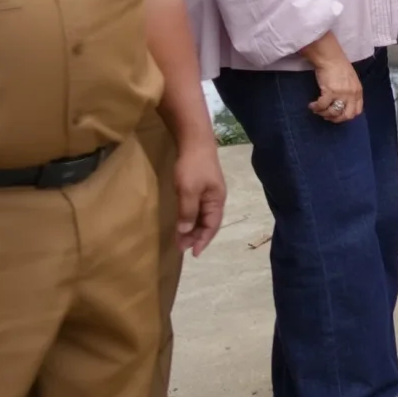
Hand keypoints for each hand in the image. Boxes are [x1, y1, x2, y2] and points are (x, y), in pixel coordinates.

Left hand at [171, 132, 225, 255]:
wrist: (195, 143)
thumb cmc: (193, 167)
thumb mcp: (188, 190)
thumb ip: (187, 212)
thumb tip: (185, 232)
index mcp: (216, 201)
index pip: (212, 226)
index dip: (203, 240)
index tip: (193, 254)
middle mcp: (215, 199)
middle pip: (208, 223)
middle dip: (196, 237)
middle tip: (181, 248)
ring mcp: (209, 193)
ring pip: (202, 217)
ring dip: (192, 229)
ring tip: (181, 239)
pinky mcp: (201, 187)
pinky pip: (197, 209)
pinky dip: (190, 218)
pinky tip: (183, 221)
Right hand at [308, 50, 363, 122]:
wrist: (331, 57)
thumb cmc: (339, 67)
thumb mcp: (351, 81)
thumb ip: (350, 92)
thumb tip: (341, 104)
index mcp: (358, 91)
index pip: (357, 111)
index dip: (346, 116)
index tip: (337, 115)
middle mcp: (352, 94)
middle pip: (347, 115)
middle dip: (336, 119)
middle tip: (326, 116)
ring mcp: (342, 94)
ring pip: (334, 112)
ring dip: (323, 113)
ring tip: (317, 109)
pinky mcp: (330, 91)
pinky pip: (322, 106)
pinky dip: (316, 107)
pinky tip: (312, 105)